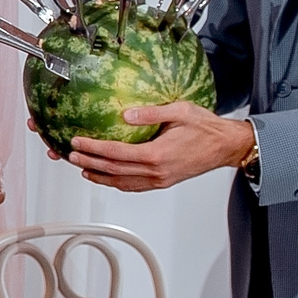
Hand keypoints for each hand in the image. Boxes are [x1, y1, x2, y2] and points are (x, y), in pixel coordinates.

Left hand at [65, 103, 253, 191]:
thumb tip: (126, 113)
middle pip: (113, 171)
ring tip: (82, 169)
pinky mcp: (163, 182)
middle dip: (89, 163)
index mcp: (157, 154)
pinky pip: (134, 186)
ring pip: (122, 183)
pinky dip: (117, 183)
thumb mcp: (180, 111)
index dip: (94, 148)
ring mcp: (159, 179)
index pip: (116, 153)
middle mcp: (156, 171)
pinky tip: (108, 178)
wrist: (227, 146)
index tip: (78, 142)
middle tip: (71, 156)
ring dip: (99, 177)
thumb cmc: (206, 128)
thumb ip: (151, 113)